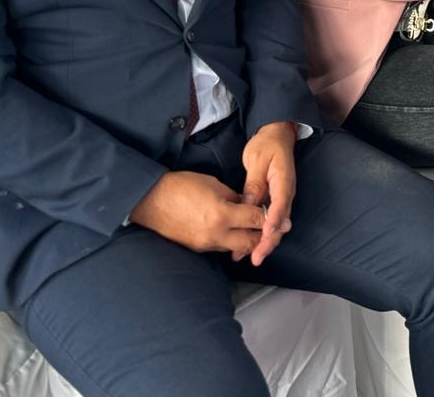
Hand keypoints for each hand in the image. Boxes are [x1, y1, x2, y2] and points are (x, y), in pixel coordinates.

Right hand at [128, 171, 266, 258]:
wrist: (150, 201)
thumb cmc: (180, 186)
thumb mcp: (213, 184)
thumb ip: (233, 197)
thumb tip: (247, 205)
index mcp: (222, 214)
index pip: (256, 220)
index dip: (272, 219)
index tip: (283, 220)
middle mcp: (216, 234)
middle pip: (251, 242)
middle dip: (265, 237)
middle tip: (274, 230)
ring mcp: (206, 244)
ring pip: (236, 248)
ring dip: (248, 241)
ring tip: (256, 231)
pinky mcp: (197, 249)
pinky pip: (221, 248)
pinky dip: (231, 242)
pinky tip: (233, 233)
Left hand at [241, 121, 297, 265]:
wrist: (276, 134)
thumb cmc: (267, 144)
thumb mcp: (257, 159)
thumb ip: (254, 183)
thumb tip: (248, 205)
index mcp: (284, 181)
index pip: (281, 204)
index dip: (273, 221)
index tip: (265, 235)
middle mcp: (286, 193)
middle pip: (280, 222)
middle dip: (268, 241)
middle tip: (255, 257)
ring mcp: (281, 198)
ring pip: (275, 225)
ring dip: (263, 241)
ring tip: (247, 256)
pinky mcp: (273, 200)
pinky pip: (269, 219)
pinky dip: (260, 233)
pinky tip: (248, 243)